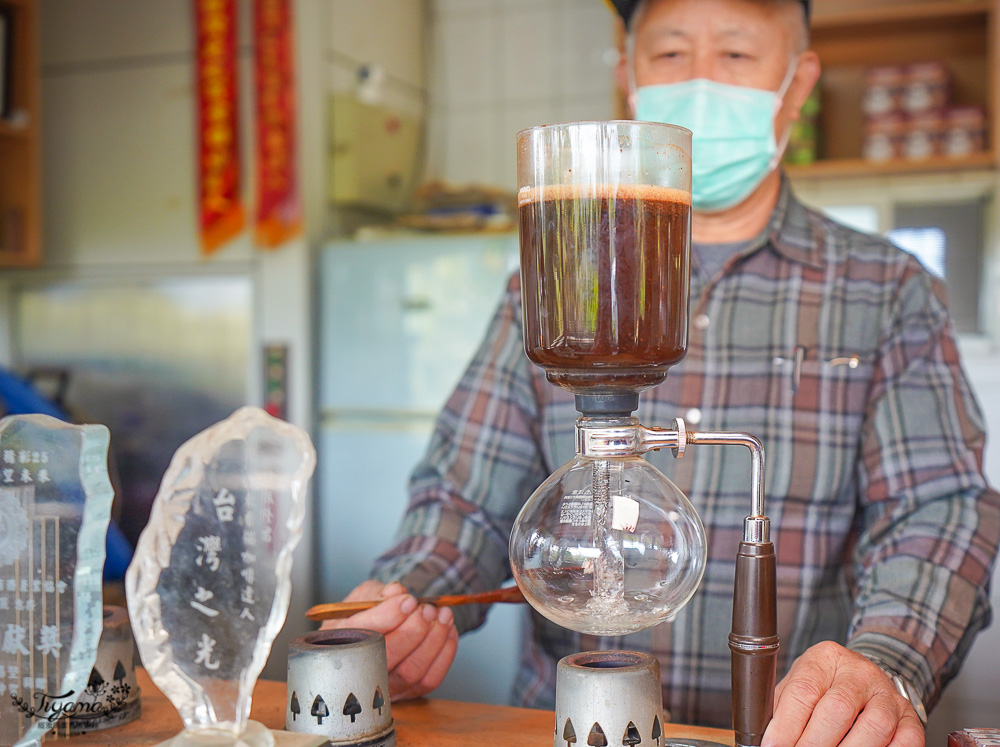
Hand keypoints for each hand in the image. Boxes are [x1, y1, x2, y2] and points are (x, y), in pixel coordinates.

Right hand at [320, 580, 458, 700]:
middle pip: (388, 656)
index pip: (362, 632)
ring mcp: (383, 686)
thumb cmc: (365, 614)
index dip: (388, 616)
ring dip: (434, 641)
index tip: (408, 600)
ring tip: (443, 615)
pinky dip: (444, 654)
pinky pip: (430, 680)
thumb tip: (395, 592)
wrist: (376, 630)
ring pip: (412, 671)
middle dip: (414, 630)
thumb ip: (377, 593)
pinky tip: (448, 631)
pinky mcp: (406, 693)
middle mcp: (358, 670)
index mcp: (339, 641)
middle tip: (427, 609)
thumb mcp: (364, 596)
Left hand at [762, 641, 924, 746]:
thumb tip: (769, 740)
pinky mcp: (909, 716)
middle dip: (815, 743)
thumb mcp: (798, 686)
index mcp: (824, 659)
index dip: (787, 725)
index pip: (803, 691)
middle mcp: (859, 671)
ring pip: (874, 726)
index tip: (774, 746)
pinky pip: (904, 740)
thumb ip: (784, 710)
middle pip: (838, 709)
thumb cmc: (822, 687)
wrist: (861, 679)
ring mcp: (887, 693)